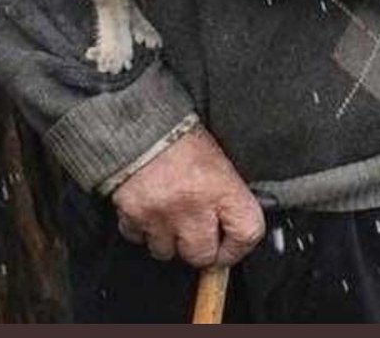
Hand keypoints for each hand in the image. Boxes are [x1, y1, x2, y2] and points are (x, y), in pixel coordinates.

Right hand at [113, 127, 264, 266]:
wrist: (139, 123)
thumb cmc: (180, 136)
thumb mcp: (217, 160)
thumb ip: (226, 194)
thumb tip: (232, 224)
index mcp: (221, 187)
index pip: (246, 233)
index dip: (239, 246)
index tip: (232, 245)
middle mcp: (192, 206)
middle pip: (203, 256)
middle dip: (200, 247)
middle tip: (197, 230)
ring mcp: (161, 215)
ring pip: (167, 252)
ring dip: (169, 240)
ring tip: (170, 214)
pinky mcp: (133, 217)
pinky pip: (139, 240)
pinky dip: (143, 230)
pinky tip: (150, 210)